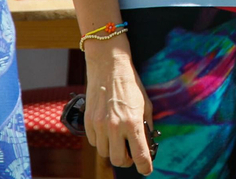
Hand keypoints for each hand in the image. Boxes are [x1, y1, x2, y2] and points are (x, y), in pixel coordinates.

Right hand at [83, 43, 154, 174]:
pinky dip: (102, 141)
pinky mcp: (88, 122)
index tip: (146, 169)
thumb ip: (146, 126)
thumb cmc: (130, 84)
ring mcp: (99, 125)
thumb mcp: (145, 104)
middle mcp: (115, 126)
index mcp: (133, 122)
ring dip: (113, 150)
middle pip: (118, 160)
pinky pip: (94, 142)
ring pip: (104, 153)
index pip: (140, 155)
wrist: (109, 67)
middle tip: (130, 153)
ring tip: (119, 139)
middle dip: (126, 161)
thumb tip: (147, 144)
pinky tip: (108, 131)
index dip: (145, 166)